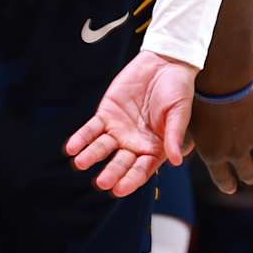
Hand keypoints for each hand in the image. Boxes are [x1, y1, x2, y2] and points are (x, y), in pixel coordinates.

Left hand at [66, 50, 196, 197]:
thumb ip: (175, 135)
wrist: (164, 63)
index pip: (141, 170)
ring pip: (102, 148)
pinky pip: (91, 129)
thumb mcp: (180, 111)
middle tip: (102, 182)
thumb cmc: (178, 89)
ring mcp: (118, 130)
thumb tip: (176, 160)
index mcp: (155, 148)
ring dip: (91, 156)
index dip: (130, 180)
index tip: (119, 189)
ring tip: (81, 162)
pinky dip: (81, 138)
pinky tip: (72, 147)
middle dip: (111, 172)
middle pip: (120, 162)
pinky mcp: (106, 114)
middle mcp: (134, 144)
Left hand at [187, 71, 252, 194]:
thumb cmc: (200, 95)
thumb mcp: (189, 120)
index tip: (232, 188)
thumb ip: (186, 139)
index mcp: (214, 153)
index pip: (222, 178)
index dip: (227, 184)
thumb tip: (180, 153)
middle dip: (252, 176)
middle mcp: (237, 150)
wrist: (223, 76)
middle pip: (249, 172)